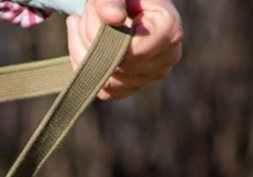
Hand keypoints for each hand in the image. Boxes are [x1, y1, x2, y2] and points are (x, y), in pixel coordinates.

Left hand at [68, 0, 182, 101]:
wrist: (131, 3)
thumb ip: (112, 0)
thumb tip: (113, 18)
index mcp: (169, 30)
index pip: (130, 51)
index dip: (104, 34)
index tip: (93, 10)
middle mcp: (166, 59)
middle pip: (117, 67)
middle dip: (90, 38)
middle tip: (84, 14)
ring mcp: (150, 77)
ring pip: (106, 81)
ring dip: (84, 53)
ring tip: (83, 25)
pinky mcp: (132, 88)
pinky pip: (103, 91)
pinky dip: (86, 69)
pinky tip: (83, 44)